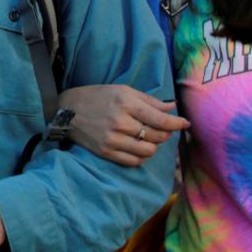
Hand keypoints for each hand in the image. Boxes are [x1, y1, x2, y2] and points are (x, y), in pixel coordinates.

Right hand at [59, 85, 187, 166]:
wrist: (66, 111)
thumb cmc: (97, 97)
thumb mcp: (122, 90)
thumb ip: (148, 100)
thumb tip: (172, 107)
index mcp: (126, 103)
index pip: (160, 120)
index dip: (177, 124)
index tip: (185, 124)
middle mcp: (120, 122)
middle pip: (157, 136)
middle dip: (165, 133)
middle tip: (163, 129)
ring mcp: (113, 140)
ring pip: (148, 151)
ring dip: (153, 145)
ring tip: (149, 138)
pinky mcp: (106, 152)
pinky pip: (134, 161)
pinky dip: (141, 156)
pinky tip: (139, 147)